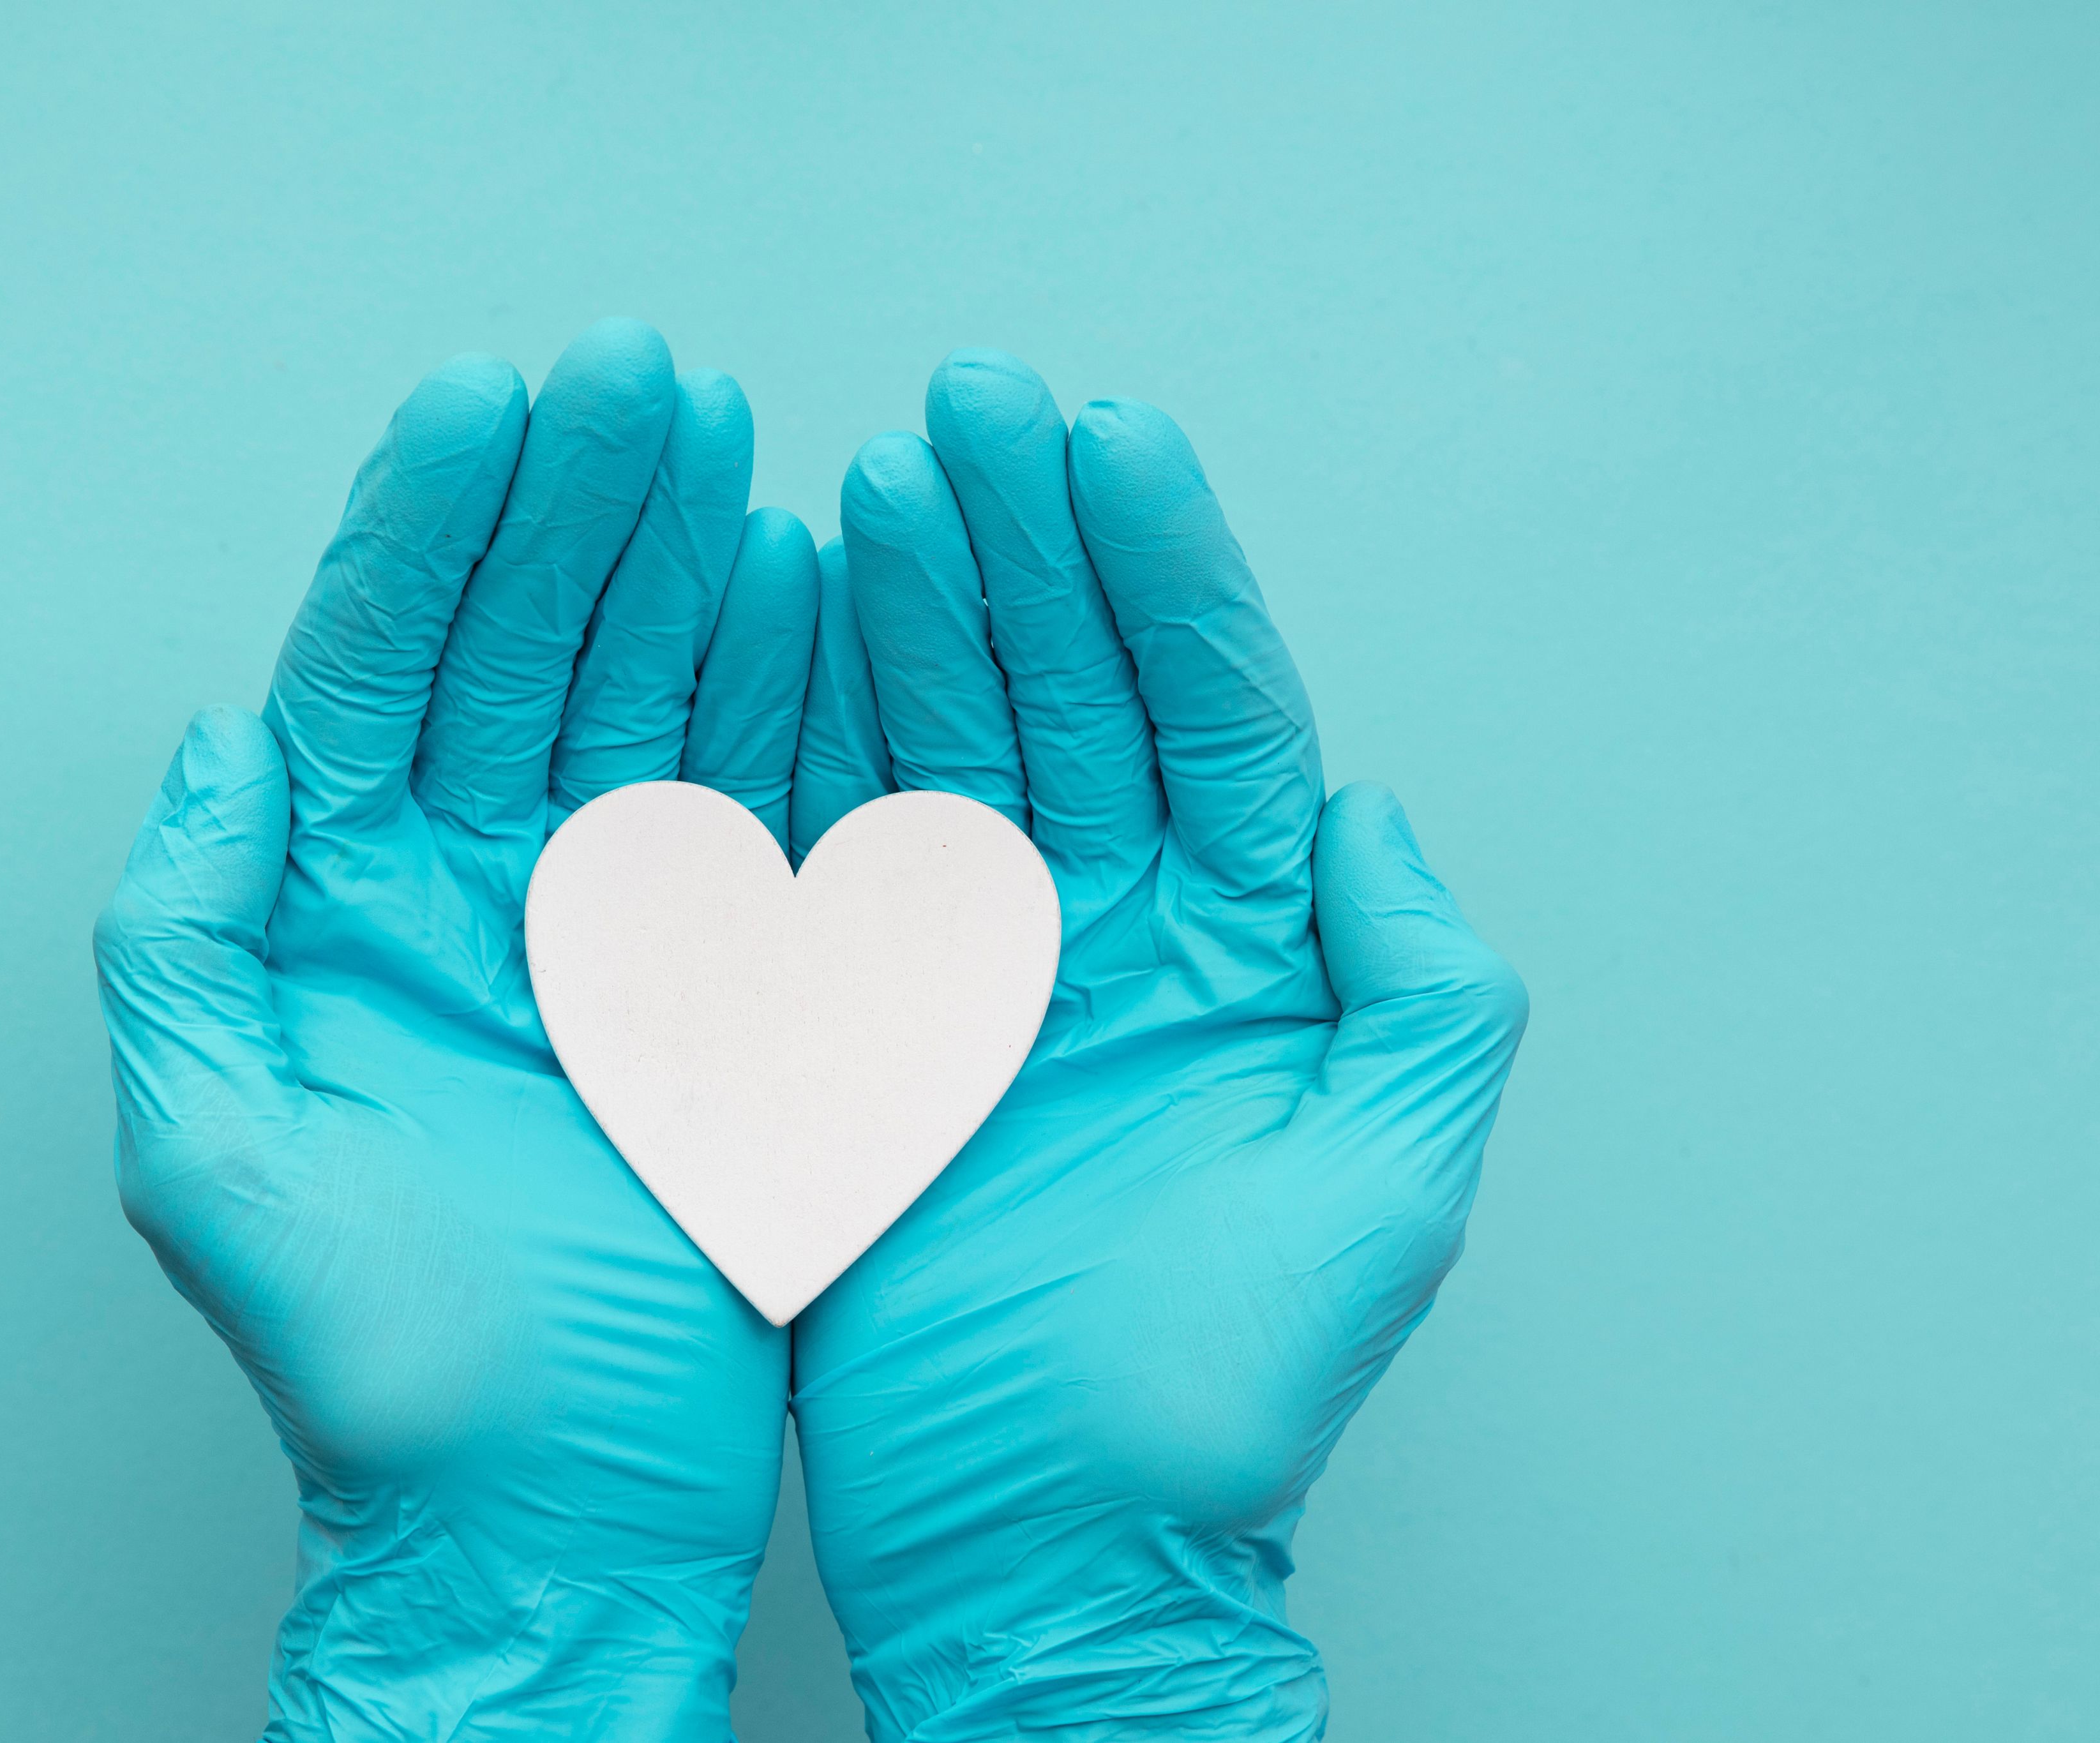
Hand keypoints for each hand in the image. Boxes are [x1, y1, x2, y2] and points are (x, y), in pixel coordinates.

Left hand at [95, 321, 819, 1735]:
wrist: (546, 1512)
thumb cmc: (378, 1366)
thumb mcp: (216, 1155)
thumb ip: (192, 934)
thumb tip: (220, 741)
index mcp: (347, 911)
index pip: (383, 672)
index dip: (431, 530)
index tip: (492, 403)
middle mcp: (476, 895)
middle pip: (526, 650)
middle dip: (580, 503)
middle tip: (644, 373)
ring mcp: (610, 933)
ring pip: (647, 703)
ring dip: (686, 565)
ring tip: (730, 443)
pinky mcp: (728, 989)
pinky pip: (756, 812)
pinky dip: (784, 698)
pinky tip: (804, 590)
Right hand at [788, 351, 1527, 1738]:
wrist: (1047, 1542)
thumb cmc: (1224, 1395)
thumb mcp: (1388, 1187)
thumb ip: (1417, 986)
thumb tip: (1368, 807)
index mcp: (1247, 952)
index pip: (1209, 711)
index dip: (1161, 570)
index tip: (1107, 438)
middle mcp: (1118, 933)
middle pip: (1072, 690)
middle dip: (1028, 541)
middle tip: (972, 406)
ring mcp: (983, 972)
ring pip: (951, 742)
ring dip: (920, 604)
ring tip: (885, 476)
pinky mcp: (866, 1027)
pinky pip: (840, 849)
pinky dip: (817, 733)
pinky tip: (798, 621)